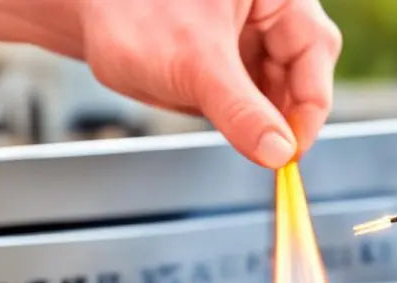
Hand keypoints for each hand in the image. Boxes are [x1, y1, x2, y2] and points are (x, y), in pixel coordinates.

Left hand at [0, 0, 341, 167]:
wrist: (79, 7)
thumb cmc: (130, 11)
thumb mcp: (194, 67)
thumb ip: (242, 112)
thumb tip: (279, 154)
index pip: (316, 52)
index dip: (307, 108)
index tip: (289, 152)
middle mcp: (272, 6)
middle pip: (303, 69)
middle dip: (281, 110)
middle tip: (262, 147)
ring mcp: (253, 27)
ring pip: (279, 85)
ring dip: (258, 113)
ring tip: (223, 116)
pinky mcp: (233, 50)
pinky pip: (253, 90)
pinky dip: (240, 110)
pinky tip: (215, 110)